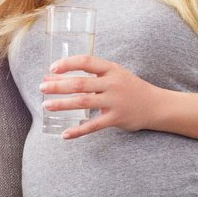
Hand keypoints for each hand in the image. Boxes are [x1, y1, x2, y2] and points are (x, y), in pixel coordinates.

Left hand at [39, 55, 167, 138]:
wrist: (156, 105)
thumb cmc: (129, 88)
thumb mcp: (112, 76)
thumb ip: (88, 76)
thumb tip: (55, 77)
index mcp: (111, 69)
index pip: (86, 61)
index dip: (68, 63)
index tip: (52, 68)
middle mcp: (113, 83)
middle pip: (81, 83)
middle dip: (59, 85)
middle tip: (41, 87)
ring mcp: (115, 101)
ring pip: (84, 102)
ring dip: (63, 104)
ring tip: (46, 105)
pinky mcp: (116, 118)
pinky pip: (94, 125)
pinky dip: (78, 130)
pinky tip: (65, 134)